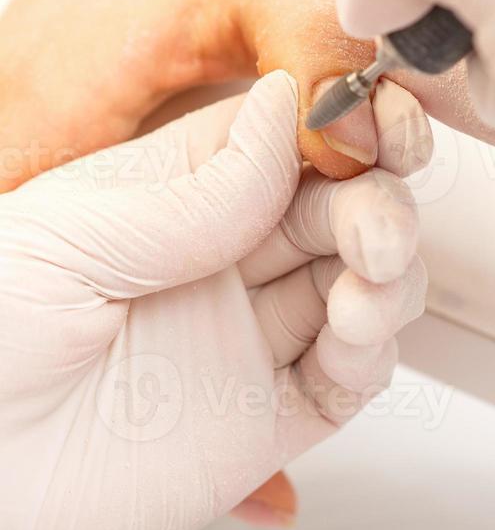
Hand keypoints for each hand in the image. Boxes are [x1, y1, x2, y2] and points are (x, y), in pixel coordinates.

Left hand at [0, 70, 425, 529]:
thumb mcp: (70, 236)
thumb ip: (195, 188)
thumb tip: (285, 110)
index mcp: (169, 200)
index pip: (281, 142)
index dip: (341, 131)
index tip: (372, 131)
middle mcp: (216, 264)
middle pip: (336, 211)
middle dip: (376, 208)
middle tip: (374, 226)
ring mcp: (243, 339)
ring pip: (359, 287)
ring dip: (389, 280)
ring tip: (368, 287)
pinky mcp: (263, 419)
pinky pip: (346, 378)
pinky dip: (372, 353)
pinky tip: (357, 339)